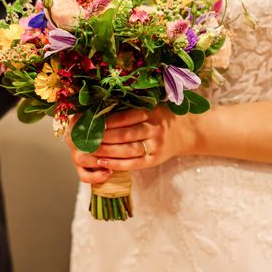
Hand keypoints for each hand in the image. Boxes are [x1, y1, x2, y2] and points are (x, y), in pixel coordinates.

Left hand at [68, 106, 194, 183]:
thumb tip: (100, 108)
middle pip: (126, 134)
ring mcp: (155, 146)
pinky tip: (102, 162)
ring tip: (90, 150)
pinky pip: (133, 163)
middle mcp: (154, 129)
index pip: (127, 117)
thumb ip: (130, 109)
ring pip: (128, 150)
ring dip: (107, 151)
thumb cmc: (160, 117)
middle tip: (86, 138)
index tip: (92, 122)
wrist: (185, 132)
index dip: (108, 121)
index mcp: (151, 113)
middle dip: (104, 137)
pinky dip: (117, 164)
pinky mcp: (154, 160)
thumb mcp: (150, 107)